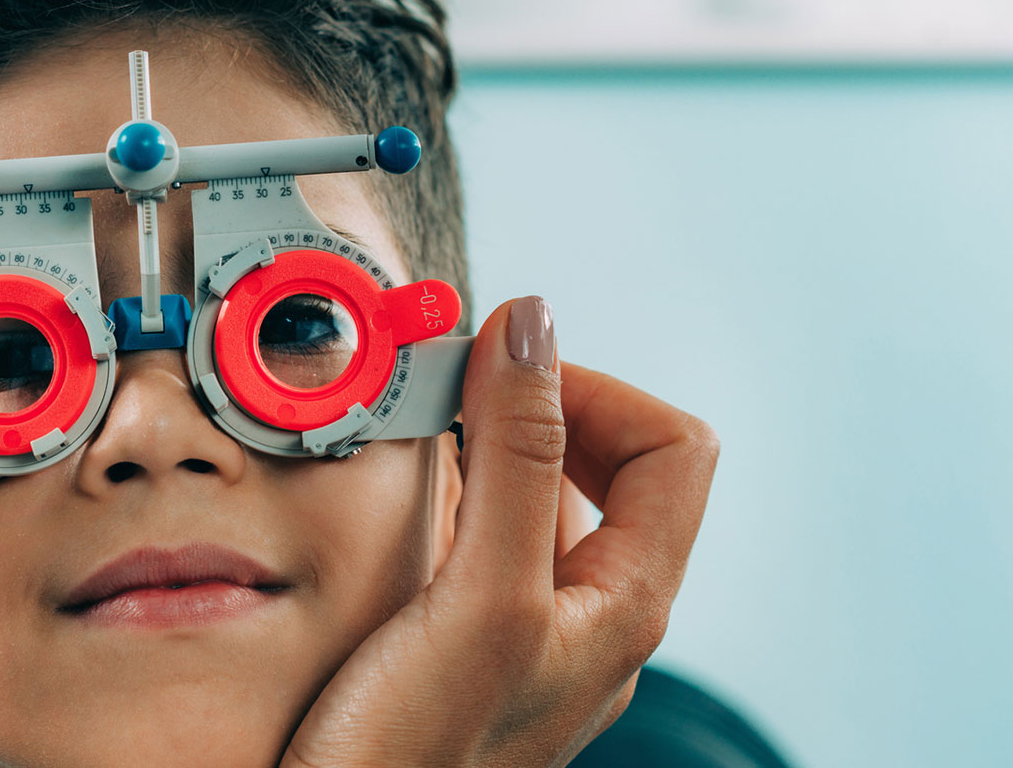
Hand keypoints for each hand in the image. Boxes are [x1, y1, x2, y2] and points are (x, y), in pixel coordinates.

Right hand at [283, 297, 720, 766]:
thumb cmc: (412, 759)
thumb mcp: (482, 594)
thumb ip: (517, 461)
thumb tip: (533, 331)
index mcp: (624, 605)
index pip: (670, 449)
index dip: (594, 390)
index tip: (503, 369)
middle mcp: (587, 620)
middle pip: (604, 469)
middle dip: (530, 412)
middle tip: (449, 392)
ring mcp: (525, 636)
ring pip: (528, 507)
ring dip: (474, 456)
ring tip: (409, 444)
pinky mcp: (462, 649)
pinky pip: (473, 549)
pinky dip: (436, 505)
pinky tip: (385, 511)